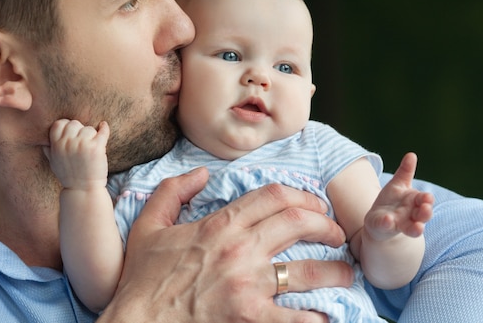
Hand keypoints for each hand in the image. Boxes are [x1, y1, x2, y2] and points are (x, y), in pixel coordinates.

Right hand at [43, 119, 109, 188]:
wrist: (83, 191)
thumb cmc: (69, 177)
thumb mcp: (54, 164)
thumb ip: (49, 150)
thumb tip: (45, 142)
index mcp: (56, 145)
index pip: (59, 123)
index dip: (66, 127)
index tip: (73, 133)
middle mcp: (68, 143)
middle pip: (75, 124)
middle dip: (79, 131)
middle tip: (83, 143)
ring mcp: (82, 144)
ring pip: (89, 129)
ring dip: (92, 136)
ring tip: (90, 149)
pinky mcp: (96, 148)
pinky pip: (102, 131)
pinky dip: (104, 128)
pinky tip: (103, 126)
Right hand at [99, 168, 352, 322]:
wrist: (137, 321)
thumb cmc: (143, 278)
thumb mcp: (148, 225)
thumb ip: (172, 191)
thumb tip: (201, 174)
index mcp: (220, 226)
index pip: (273, 197)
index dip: (302, 196)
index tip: (315, 205)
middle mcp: (240, 250)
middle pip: (298, 224)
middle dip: (326, 225)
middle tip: (336, 234)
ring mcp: (248, 286)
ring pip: (308, 270)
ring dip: (335, 270)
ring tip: (345, 274)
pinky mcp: (251, 318)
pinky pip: (296, 317)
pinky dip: (317, 316)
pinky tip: (327, 315)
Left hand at [365, 153, 433, 239]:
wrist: (380, 220)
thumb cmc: (393, 201)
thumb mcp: (398, 185)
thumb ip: (405, 172)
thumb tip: (411, 154)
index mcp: (415, 201)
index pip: (425, 200)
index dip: (427, 200)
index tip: (427, 198)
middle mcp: (412, 215)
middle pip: (423, 215)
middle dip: (426, 213)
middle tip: (425, 209)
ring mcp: (401, 224)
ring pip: (413, 228)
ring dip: (416, 228)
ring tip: (418, 228)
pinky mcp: (386, 228)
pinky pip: (388, 227)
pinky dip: (388, 224)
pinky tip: (387, 220)